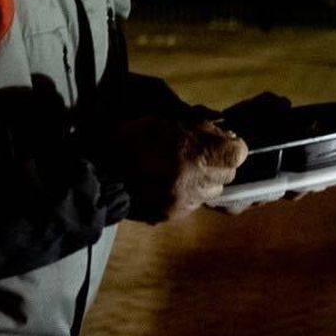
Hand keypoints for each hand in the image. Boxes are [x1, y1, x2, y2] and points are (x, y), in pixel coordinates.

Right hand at [102, 116, 247, 223]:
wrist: (97, 172)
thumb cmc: (130, 139)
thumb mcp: (167, 121)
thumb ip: (201, 129)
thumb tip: (226, 138)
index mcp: (195, 153)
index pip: (238, 153)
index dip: (230, 145)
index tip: (218, 140)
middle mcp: (195, 181)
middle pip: (228, 173)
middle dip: (218, 163)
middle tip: (198, 154)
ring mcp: (184, 201)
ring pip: (212, 191)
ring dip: (204, 180)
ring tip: (182, 169)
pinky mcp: (171, 214)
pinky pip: (192, 203)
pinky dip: (186, 193)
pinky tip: (168, 183)